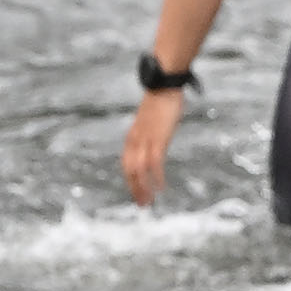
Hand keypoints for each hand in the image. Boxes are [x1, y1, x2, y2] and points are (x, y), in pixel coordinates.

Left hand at [122, 87, 183, 205]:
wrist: (163, 85)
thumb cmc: (160, 101)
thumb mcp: (151, 121)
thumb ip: (150, 133)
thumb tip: (155, 140)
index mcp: (132, 137)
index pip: (127, 164)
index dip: (131, 181)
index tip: (137, 194)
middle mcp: (135, 140)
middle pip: (130, 171)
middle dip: (135, 189)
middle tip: (142, 205)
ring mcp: (145, 140)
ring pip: (139, 170)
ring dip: (144, 188)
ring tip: (150, 201)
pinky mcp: (158, 139)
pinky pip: (155, 163)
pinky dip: (156, 177)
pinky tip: (161, 187)